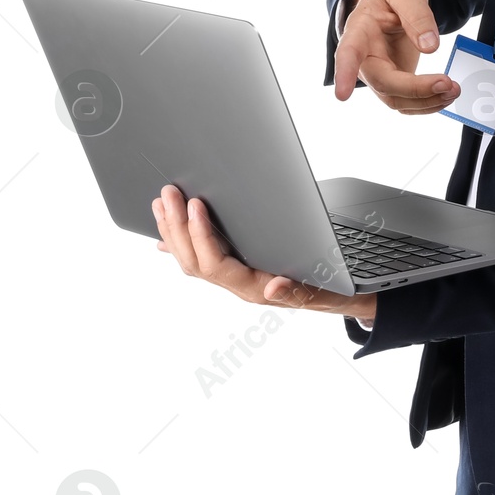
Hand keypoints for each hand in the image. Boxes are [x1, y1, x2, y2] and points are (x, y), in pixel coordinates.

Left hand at [152, 184, 375, 319]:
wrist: (333, 299)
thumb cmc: (327, 292)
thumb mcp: (320, 291)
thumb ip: (297, 291)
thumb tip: (273, 287)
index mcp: (252, 288)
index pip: (215, 264)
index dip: (201, 235)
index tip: (196, 205)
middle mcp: (236, 286)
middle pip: (194, 262)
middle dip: (178, 227)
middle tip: (168, 195)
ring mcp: (232, 280)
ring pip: (191, 260)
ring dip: (173, 232)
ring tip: (161, 205)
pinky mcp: (233, 270)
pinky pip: (199, 260)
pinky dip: (180, 245)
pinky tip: (165, 237)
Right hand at [332, 0, 459, 112]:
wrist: (390, 8)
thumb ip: (416, 14)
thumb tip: (429, 46)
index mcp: (359, 30)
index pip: (348, 52)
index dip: (345, 73)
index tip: (343, 95)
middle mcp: (364, 59)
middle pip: (382, 82)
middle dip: (414, 89)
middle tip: (446, 82)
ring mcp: (378, 75)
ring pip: (396, 99)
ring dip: (426, 100)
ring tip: (454, 89)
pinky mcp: (394, 84)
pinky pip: (407, 103)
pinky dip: (428, 104)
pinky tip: (446, 95)